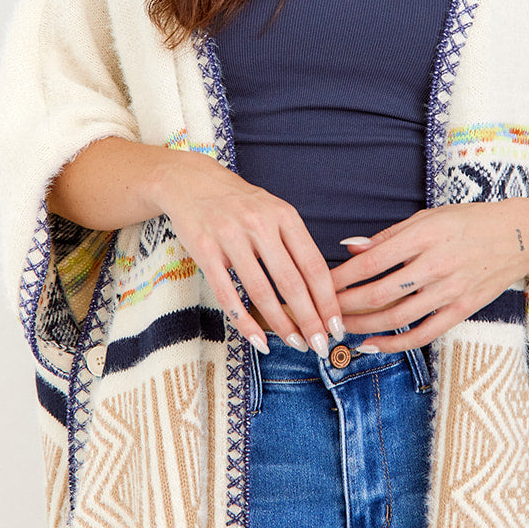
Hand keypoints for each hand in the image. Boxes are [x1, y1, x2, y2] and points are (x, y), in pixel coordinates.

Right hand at [157, 155, 344, 355]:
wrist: (191, 181)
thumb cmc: (240, 203)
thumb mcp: (275, 211)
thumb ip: (295, 244)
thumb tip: (322, 291)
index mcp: (284, 216)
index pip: (314, 266)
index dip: (328, 300)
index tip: (337, 325)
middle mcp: (260, 224)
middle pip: (291, 283)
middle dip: (310, 320)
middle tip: (321, 345)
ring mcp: (230, 237)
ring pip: (261, 292)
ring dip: (281, 324)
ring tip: (295, 344)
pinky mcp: (204, 250)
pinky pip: (227, 294)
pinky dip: (244, 322)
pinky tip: (258, 340)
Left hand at [329, 200, 528, 350]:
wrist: (518, 236)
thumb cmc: (468, 222)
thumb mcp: (428, 218)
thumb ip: (389, 236)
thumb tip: (349, 248)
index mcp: (423, 236)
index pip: (371, 262)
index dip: (340, 277)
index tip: (317, 284)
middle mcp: (435, 265)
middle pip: (378, 294)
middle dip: (343, 306)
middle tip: (321, 312)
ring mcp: (450, 290)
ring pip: (396, 318)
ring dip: (362, 326)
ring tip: (340, 327)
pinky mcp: (462, 310)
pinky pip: (423, 334)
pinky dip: (395, 343)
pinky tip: (372, 345)